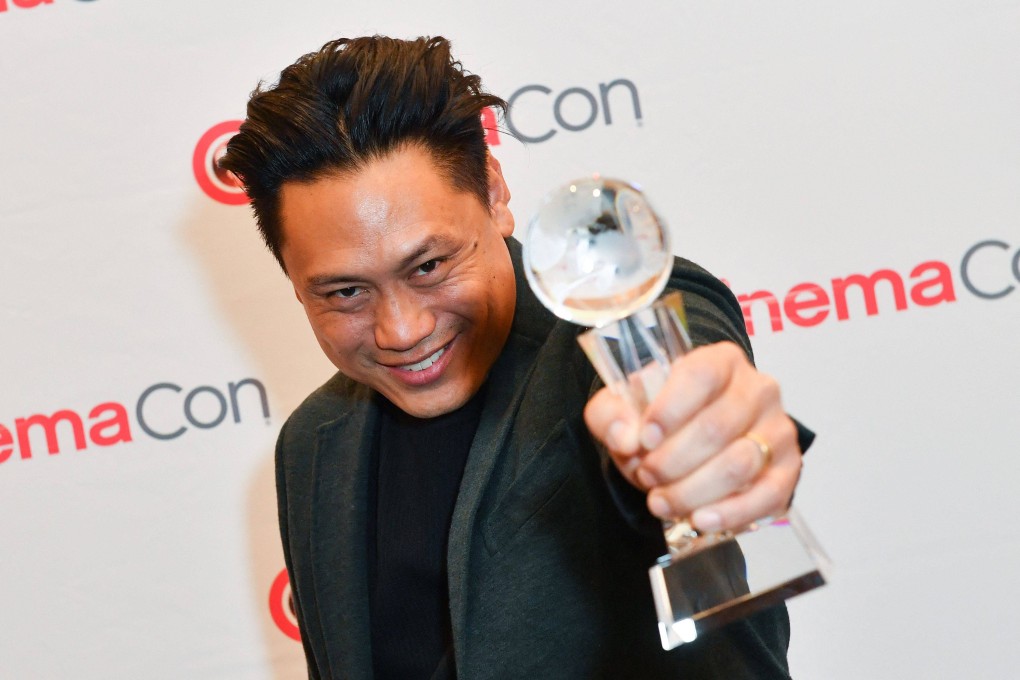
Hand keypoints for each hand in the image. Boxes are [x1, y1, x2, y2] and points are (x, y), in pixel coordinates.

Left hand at [583, 341, 801, 532]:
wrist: (695, 438)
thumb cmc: (663, 418)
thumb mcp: (625, 407)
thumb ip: (612, 415)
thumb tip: (625, 438)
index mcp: (720, 361)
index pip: (701, 376)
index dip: (670, 409)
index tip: (644, 438)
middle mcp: (757, 389)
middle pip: (717, 428)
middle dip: (673, 461)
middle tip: (647, 477)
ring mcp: (777, 429)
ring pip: (739, 464)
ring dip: (693, 491)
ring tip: (662, 502)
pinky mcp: (787, 469)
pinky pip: (767, 496)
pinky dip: (731, 513)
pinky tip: (700, 519)